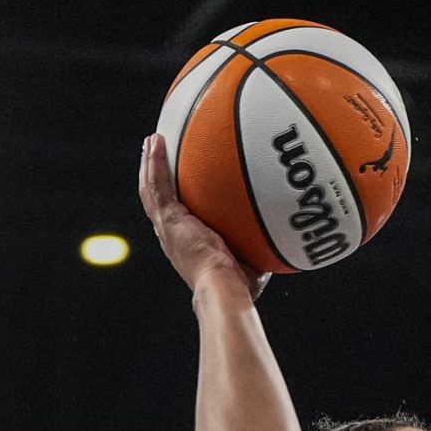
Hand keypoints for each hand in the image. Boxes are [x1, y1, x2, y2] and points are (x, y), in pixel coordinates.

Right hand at [138, 134, 268, 300]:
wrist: (224, 288)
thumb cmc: (240, 286)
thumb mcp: (252, 263)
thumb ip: (259, 248)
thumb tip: (280, 239)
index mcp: (185, 245)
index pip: (176, 217)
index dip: (173, 200)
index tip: (177, 184)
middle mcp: (171, 235)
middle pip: (156, 200)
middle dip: (156, 176)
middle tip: (156, 156)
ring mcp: (168, 227)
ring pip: (151, 189)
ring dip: (150, 163)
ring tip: (152, 142)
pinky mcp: (170, 219)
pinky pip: (158, 185)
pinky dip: (155, 162)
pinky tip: (156, 142)